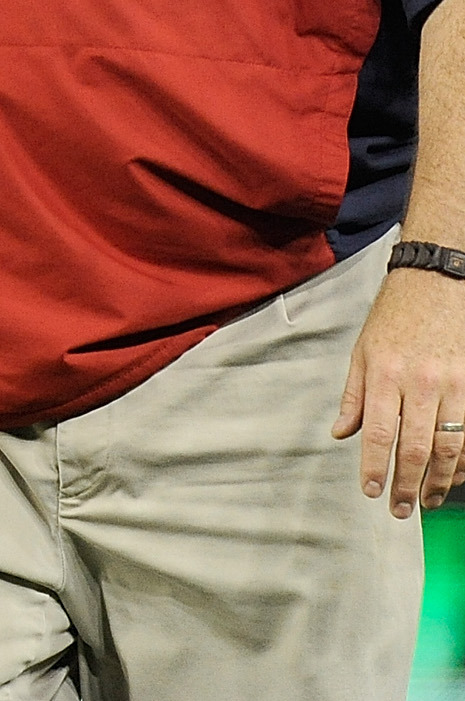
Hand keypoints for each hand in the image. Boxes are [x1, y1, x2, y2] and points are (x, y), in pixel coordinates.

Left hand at [334, 264, 464, 515]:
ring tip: (429, 501)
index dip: (374, 468)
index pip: (376, 433)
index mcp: (385, 375)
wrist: (436, 284)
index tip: (370, 491)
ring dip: (441, 481)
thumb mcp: (362, 352)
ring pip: (451, 448)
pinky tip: (456, 475)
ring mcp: (454, 386)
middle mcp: (420, 383)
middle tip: (400, 510)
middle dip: (408, 485)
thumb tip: (340, 434)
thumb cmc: (394, 318)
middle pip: (416, 448)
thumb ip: (353, 396)